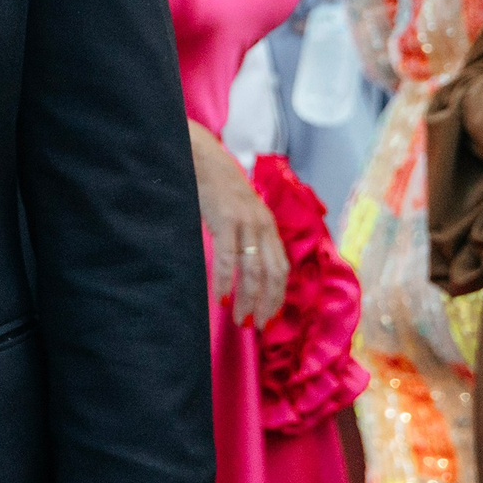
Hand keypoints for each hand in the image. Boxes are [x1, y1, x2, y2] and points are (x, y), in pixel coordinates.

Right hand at [189, 123, 287, 326]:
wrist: (201, 155)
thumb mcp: (240, 209)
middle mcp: (262, 225)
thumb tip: (245, 264)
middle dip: (267, 303)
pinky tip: (221, 297)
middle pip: (272, 274)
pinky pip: (228, 258)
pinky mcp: (225, 220)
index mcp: (268, 224)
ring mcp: (245, 222)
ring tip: (240, 318)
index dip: (278, 295)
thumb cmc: (216, 184)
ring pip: (252, 270)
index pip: (281, 268)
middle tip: (257, 326)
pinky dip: (225, 281)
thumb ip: (247, 232)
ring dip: (248, 298)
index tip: (269, 317)